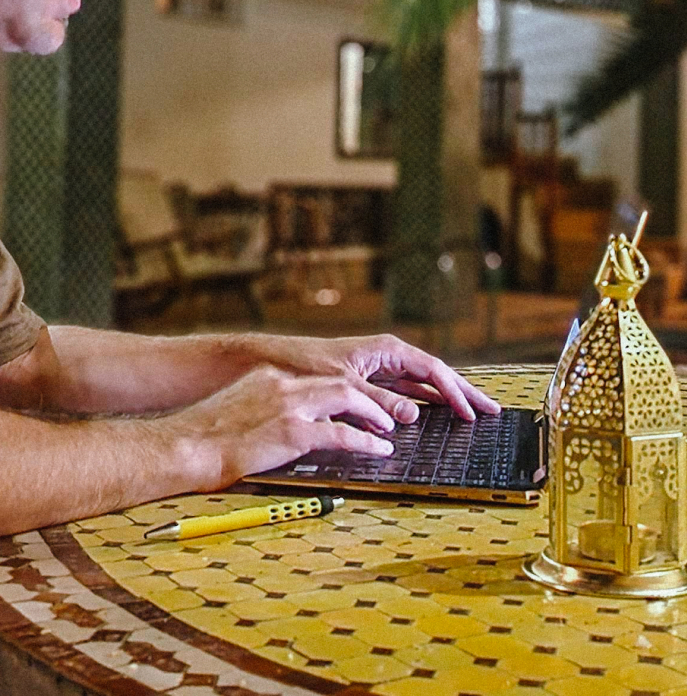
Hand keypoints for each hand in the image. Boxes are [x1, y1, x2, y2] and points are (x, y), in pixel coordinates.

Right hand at [164, 365, 406, 489]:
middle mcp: (281, 385)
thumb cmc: (202, 439)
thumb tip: (273, 425)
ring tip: (387, 428)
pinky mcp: (292, 432)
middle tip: (382, 414)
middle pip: (337, 382)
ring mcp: (288, 406)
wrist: (186, 447)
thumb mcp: (235, 410)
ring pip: (346, 398)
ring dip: (372, 413)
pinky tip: (378, 449)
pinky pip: (343, 434)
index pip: (313, 380)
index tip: (354, 404)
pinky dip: (366, 441)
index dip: (339, 392)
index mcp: (267, 377)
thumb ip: (259, 409)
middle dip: (365, 397)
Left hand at [264, 333, 500, 423]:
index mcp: (386, 350)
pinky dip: (425, 404)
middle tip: (492, 411)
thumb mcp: (343, 385)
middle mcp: (387, 357)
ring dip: (448, 399)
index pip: (432, 369)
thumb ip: (376, 402)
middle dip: (463, 392)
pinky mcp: (372, 383)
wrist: (276, 362)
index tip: (472, 413)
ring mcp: (381, 369)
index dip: (455, 392)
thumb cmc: (305, 365)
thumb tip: (411, 417)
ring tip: (474, 414)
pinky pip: (407, 393)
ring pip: (423, 385)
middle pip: (435, 375)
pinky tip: (438, 416)